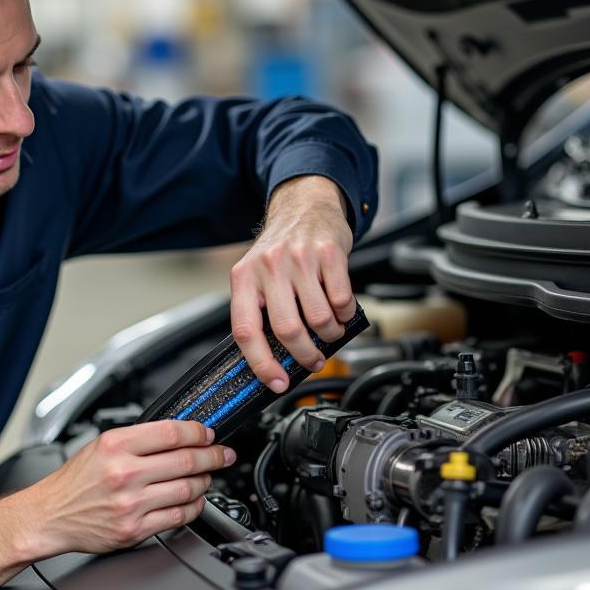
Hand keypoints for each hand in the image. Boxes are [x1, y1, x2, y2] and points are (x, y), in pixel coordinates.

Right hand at [22, 420, 234, 555]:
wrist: (51, 515)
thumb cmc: (74, 481)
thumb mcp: (100, 446)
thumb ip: (137, 439)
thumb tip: (177, 435)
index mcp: (115, 446)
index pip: (171, 433)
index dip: (198, 432)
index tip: (208, 434)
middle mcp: (124, 473)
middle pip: (185, 460)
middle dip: (213, 456)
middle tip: (223, 454)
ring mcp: (131, 503)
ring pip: (187, 489)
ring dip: (205, 482)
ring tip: (207, 477)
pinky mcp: (135, 529)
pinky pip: (178, 517)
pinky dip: (193, 507)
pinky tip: (194, 500)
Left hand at [230, 175, 354, 391]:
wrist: (304, 207)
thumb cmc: (280, 251)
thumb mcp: (257, 277)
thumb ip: (261, 312)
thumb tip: (274, 361)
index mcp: (243, 278)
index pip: (246, 331)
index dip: (262, 363)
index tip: (277, 382)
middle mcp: (268, 267)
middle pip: (288, 329)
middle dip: (305, 355)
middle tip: (313, 360)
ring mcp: (299, 259)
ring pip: (318, 318)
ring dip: (329, 334)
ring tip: (329, 331)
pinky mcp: (328, 253)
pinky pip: (341, 300)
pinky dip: (345, 314)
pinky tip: (341, 309)